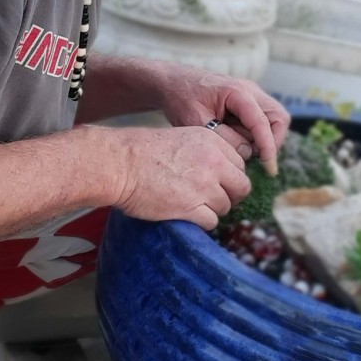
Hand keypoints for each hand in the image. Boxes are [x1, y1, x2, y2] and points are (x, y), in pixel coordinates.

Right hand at [111, 126, 250, 229]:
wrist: (119, 163)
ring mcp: (205, 186)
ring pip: (226, 206)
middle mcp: (215, 163)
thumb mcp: (183, 138)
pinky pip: (212, 221)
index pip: (240, 164)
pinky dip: (203, 222)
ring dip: (214, 209)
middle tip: (215, 199)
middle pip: (241, 187)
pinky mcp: (191, 208)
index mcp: (213, 142)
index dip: (231, 176)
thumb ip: (207, 152)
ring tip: (195, 206)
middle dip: (230, 195)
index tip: (221, 183)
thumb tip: (221, 171)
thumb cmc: (142, 150)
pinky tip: (190, 216)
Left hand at [151, 64, 289, 172]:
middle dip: (273, 140)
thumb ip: (223, 138)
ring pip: (274, 120)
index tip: (269, 167)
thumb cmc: (182, 99)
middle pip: (279, 117)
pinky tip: (235, 140)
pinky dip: (256, 134)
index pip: (262, 121)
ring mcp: (252, 95)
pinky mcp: (249, 103)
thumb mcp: (196, 122)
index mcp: (237, 92)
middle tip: (257, 158)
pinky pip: (263, 120)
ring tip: (239, 146)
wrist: (174, 82)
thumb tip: (247, 151)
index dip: (268, 145)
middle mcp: (250, 91)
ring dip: (264, 138)